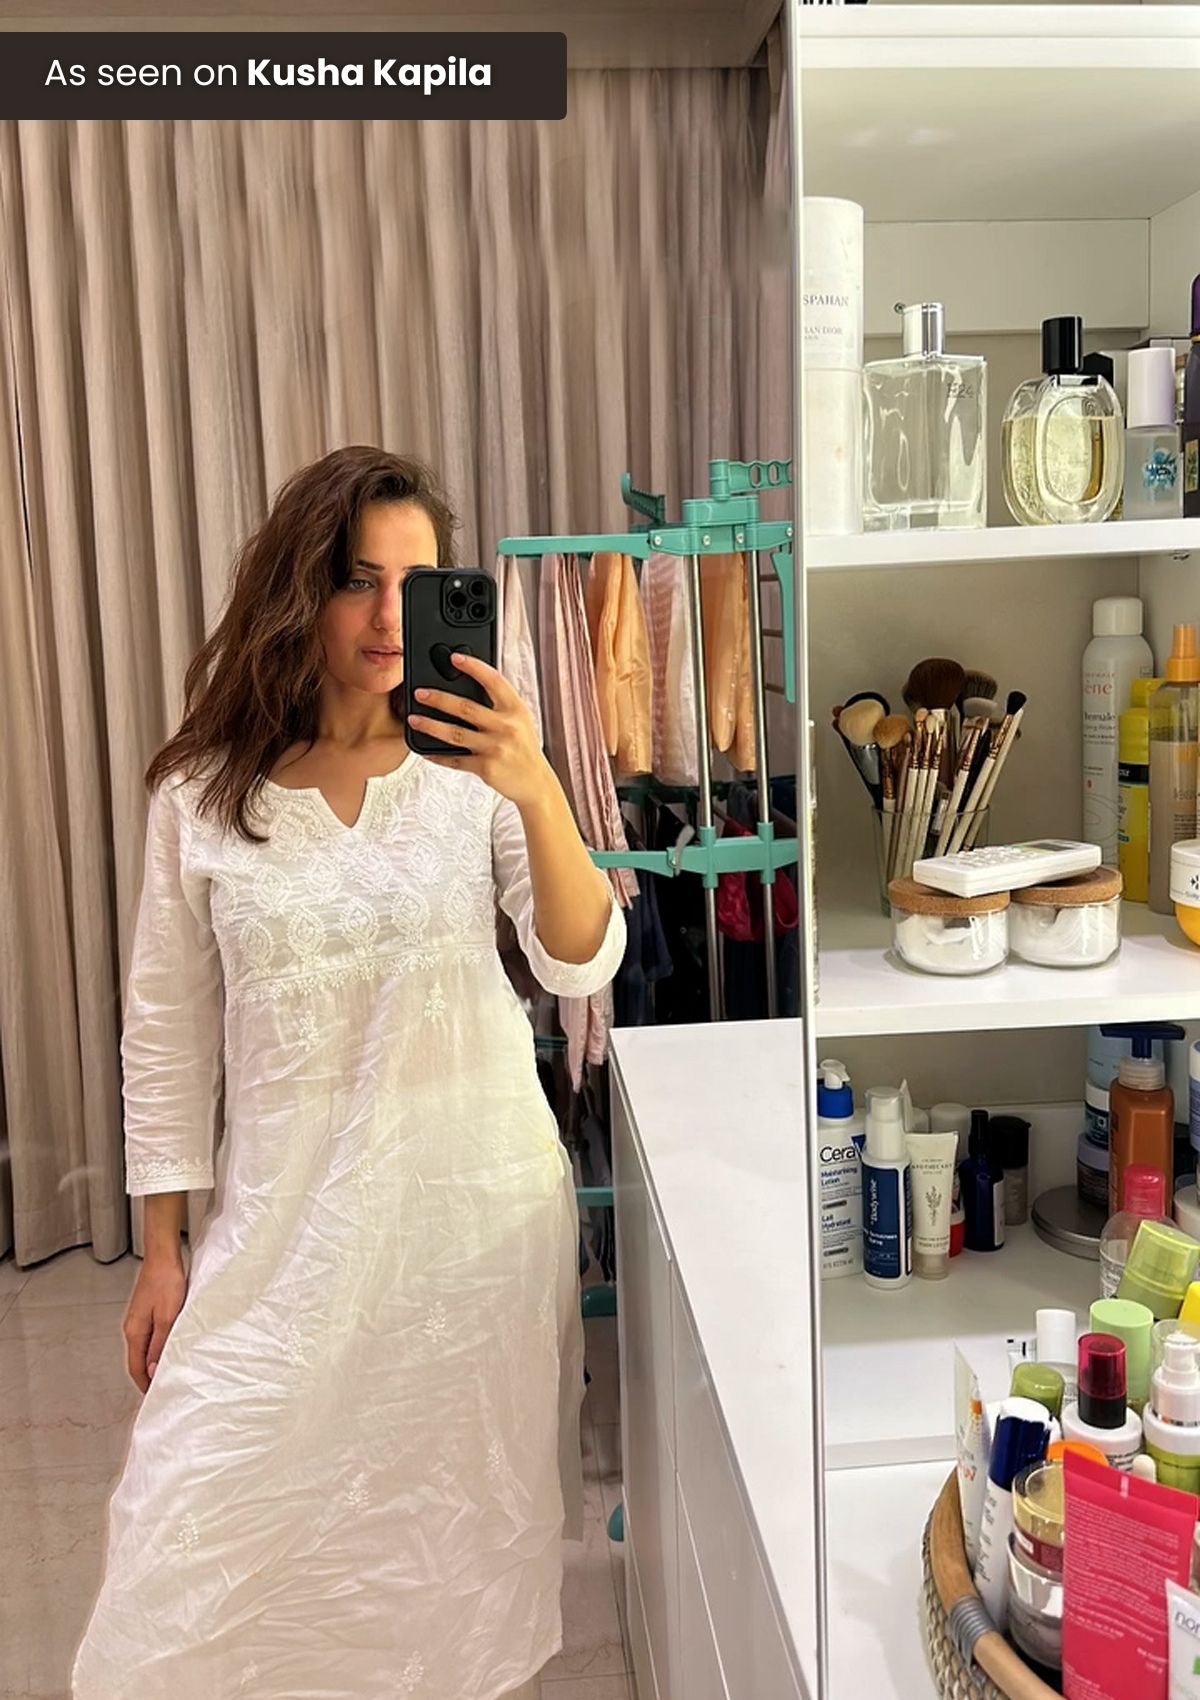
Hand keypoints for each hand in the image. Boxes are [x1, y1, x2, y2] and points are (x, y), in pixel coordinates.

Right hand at [123, 1256, 187, 1393]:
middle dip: (148, 1376)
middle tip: (164, 1388)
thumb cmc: (166, 1282)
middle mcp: (132, 1327)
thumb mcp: (168, 1317)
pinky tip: (167, 1347)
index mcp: (135, 1331)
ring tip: (167, 1371)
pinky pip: (149, 1336)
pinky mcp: (146, 1311)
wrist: (163, 1256)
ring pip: (143, 1348)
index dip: (145, 1384)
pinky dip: (156, 1347)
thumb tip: (153, 1370)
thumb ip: (160, 1344)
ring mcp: (139, 1318)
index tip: (154, 1397)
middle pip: (137, 1359)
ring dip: (153, 1361)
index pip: (135, 1367)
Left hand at [407, 655, 555, 811]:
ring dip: (430, 725)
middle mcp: (506, 727)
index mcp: (515, 709)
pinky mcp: (486, 768)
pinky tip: (426, 752)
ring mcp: (495, 748)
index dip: (474, 667)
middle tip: (420, 693)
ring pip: (455, 734)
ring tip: (414, 719)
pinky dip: (439, 756)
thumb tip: (472, 684)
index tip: (455, 658)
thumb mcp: (520, 720)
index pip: (493, 681)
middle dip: (438, 698)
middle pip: (465, 708)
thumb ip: (500, 704)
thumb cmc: (524, 748)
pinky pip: (456, 760)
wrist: (535, 781)